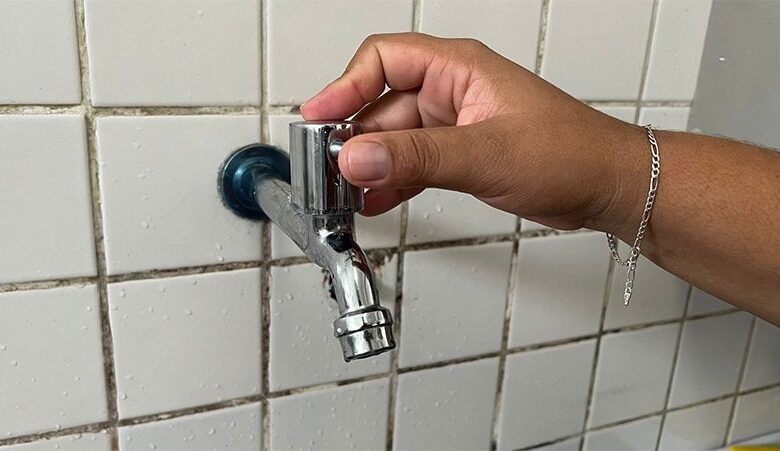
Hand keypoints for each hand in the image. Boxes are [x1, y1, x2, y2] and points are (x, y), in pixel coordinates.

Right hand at [301, 33, 646, 231]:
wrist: (606, 186)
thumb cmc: (570, 152)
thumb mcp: (485, 153)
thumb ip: (415, 157)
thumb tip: (357, 158)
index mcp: (458, 68)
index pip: (383, 60)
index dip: (344, 86)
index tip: (318, 118)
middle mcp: (452, 92)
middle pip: (381, 104)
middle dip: (354, 137)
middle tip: (330, 171)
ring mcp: (455, 125)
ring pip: (394, 139)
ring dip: (370, 164)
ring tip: (348, 193)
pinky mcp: (460, 155)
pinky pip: (411, 163)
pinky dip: (392, 181)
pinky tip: (377, 201)